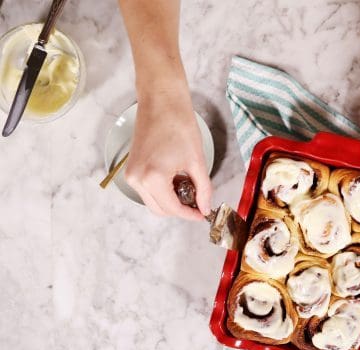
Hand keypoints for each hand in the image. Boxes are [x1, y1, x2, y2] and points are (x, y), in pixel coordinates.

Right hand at [125, 90, 211, 220]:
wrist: (162, 101)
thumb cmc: (179, 124)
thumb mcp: (197, 161)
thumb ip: (203, 189)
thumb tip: (205, 207)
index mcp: (152, 178)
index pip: (172, 209)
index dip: (190, 214)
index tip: (203, 214)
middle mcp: (137, 179)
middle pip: (160, 210)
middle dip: (180, 209)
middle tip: (198, 201)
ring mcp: (131, 174)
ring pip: (153, 202)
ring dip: (170, 201)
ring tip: (188, 186)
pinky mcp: (131, 168)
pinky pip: (147, 190)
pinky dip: (162, 191)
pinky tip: (176, 180)